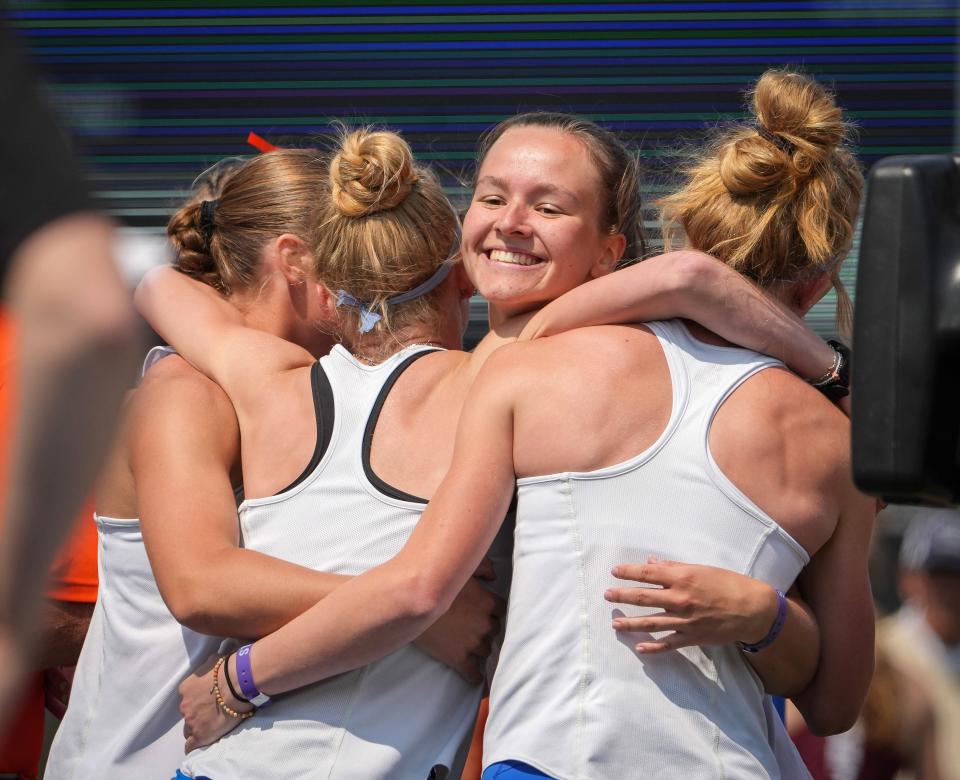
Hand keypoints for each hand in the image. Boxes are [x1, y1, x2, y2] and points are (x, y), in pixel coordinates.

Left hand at [180, 654, 251, 752]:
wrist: (237, 683)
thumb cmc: (228, 669)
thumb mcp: (213, 662)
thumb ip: (208, 668)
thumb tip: (213, 664)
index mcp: (186, 689)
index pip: (187, 699)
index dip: (197, 700)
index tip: (207, 700)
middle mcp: (185, 706)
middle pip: (188, 714)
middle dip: (197, 714)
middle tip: (211, 712)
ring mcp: (192, 722)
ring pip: (189, 729)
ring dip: (198, 727)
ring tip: (211, 726)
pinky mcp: (201, 735)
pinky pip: (191, 745)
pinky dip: (194, 744)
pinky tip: (201, 742)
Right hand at [415, 559, 505, 684]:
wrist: (412, 602)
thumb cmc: (436, 581)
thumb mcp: (462, 567)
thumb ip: (483, 566)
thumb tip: (493, 576)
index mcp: (487, 602)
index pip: (502, 611)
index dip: (494, 611)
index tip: (488, 613)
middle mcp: (483, 624)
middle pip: (495, 631)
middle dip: (487, 630)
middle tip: (477, 627)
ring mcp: (471, 642)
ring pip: (486, 651)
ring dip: (481, 648)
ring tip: (473, 647)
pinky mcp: (457, 658)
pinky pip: (473, 673)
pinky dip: (475, 676)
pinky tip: (476, 676)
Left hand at [604, 557, 777, 653]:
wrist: (752, 609)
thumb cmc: (727, 584)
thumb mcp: (701, 569)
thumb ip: (674, 567)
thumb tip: (651, 562)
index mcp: (682, 577)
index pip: (647, 573)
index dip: (628, 572)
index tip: (614, 572)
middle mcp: (679, 598)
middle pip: (643, 597)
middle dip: (622, 595)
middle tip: (607, 594)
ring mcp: (684, 620)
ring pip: (650, 622)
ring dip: (629, 623)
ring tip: (614, 623)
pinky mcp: (692, 637)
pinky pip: (668, 643)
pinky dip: (653, 647)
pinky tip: (639, 648)